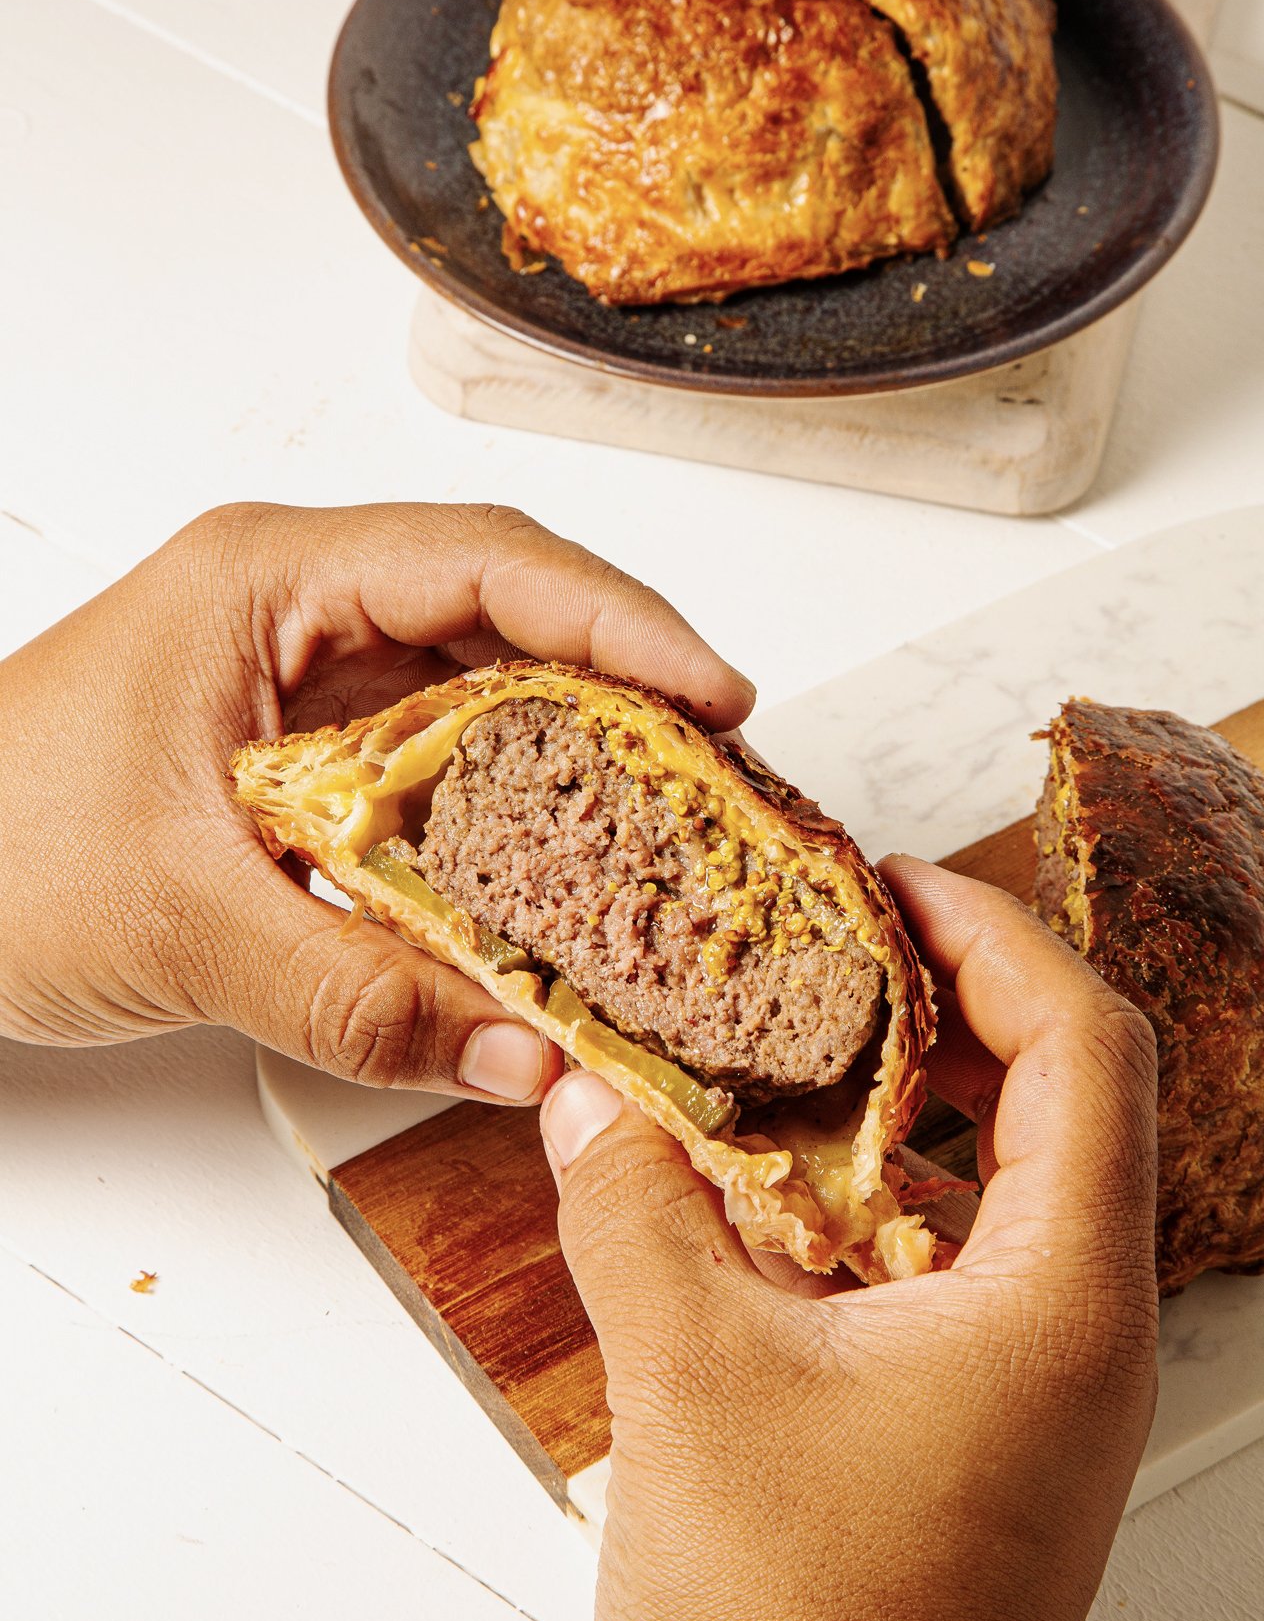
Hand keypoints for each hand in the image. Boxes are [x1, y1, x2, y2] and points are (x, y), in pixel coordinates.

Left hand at [0, 502, 752, 1101]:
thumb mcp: (181, 921)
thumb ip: (359, 997)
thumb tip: (532, 1058)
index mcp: (266, 581)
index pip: (487, 562)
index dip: (622, 620)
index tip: (718, 696)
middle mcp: (298, 614)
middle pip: (509, 621)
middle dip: (628, 697)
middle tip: (725, 787)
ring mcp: (302, 687)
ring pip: (481, 702)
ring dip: (576, 770)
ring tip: (674, 840)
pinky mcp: (301, 766)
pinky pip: (436, 780)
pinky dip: (505, 833)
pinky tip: (556, 894)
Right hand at [539, 858, 1158, 1620]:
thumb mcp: (687, 1381)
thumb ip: (632, 1208)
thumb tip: (590, 1094)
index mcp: (1060, 1302)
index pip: (1085, 1046)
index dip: (994, 937)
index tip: (893, 883)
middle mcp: (1081, 1339)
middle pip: (1065, 1099)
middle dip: (953, 1003)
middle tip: (840, 946)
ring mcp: (1042, 1393)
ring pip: (1013, 1184)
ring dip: (912, 1103)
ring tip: (798, 1049)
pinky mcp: (988, 1434)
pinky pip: (962, 1267)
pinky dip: (882, 1200)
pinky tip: (775, 1194)